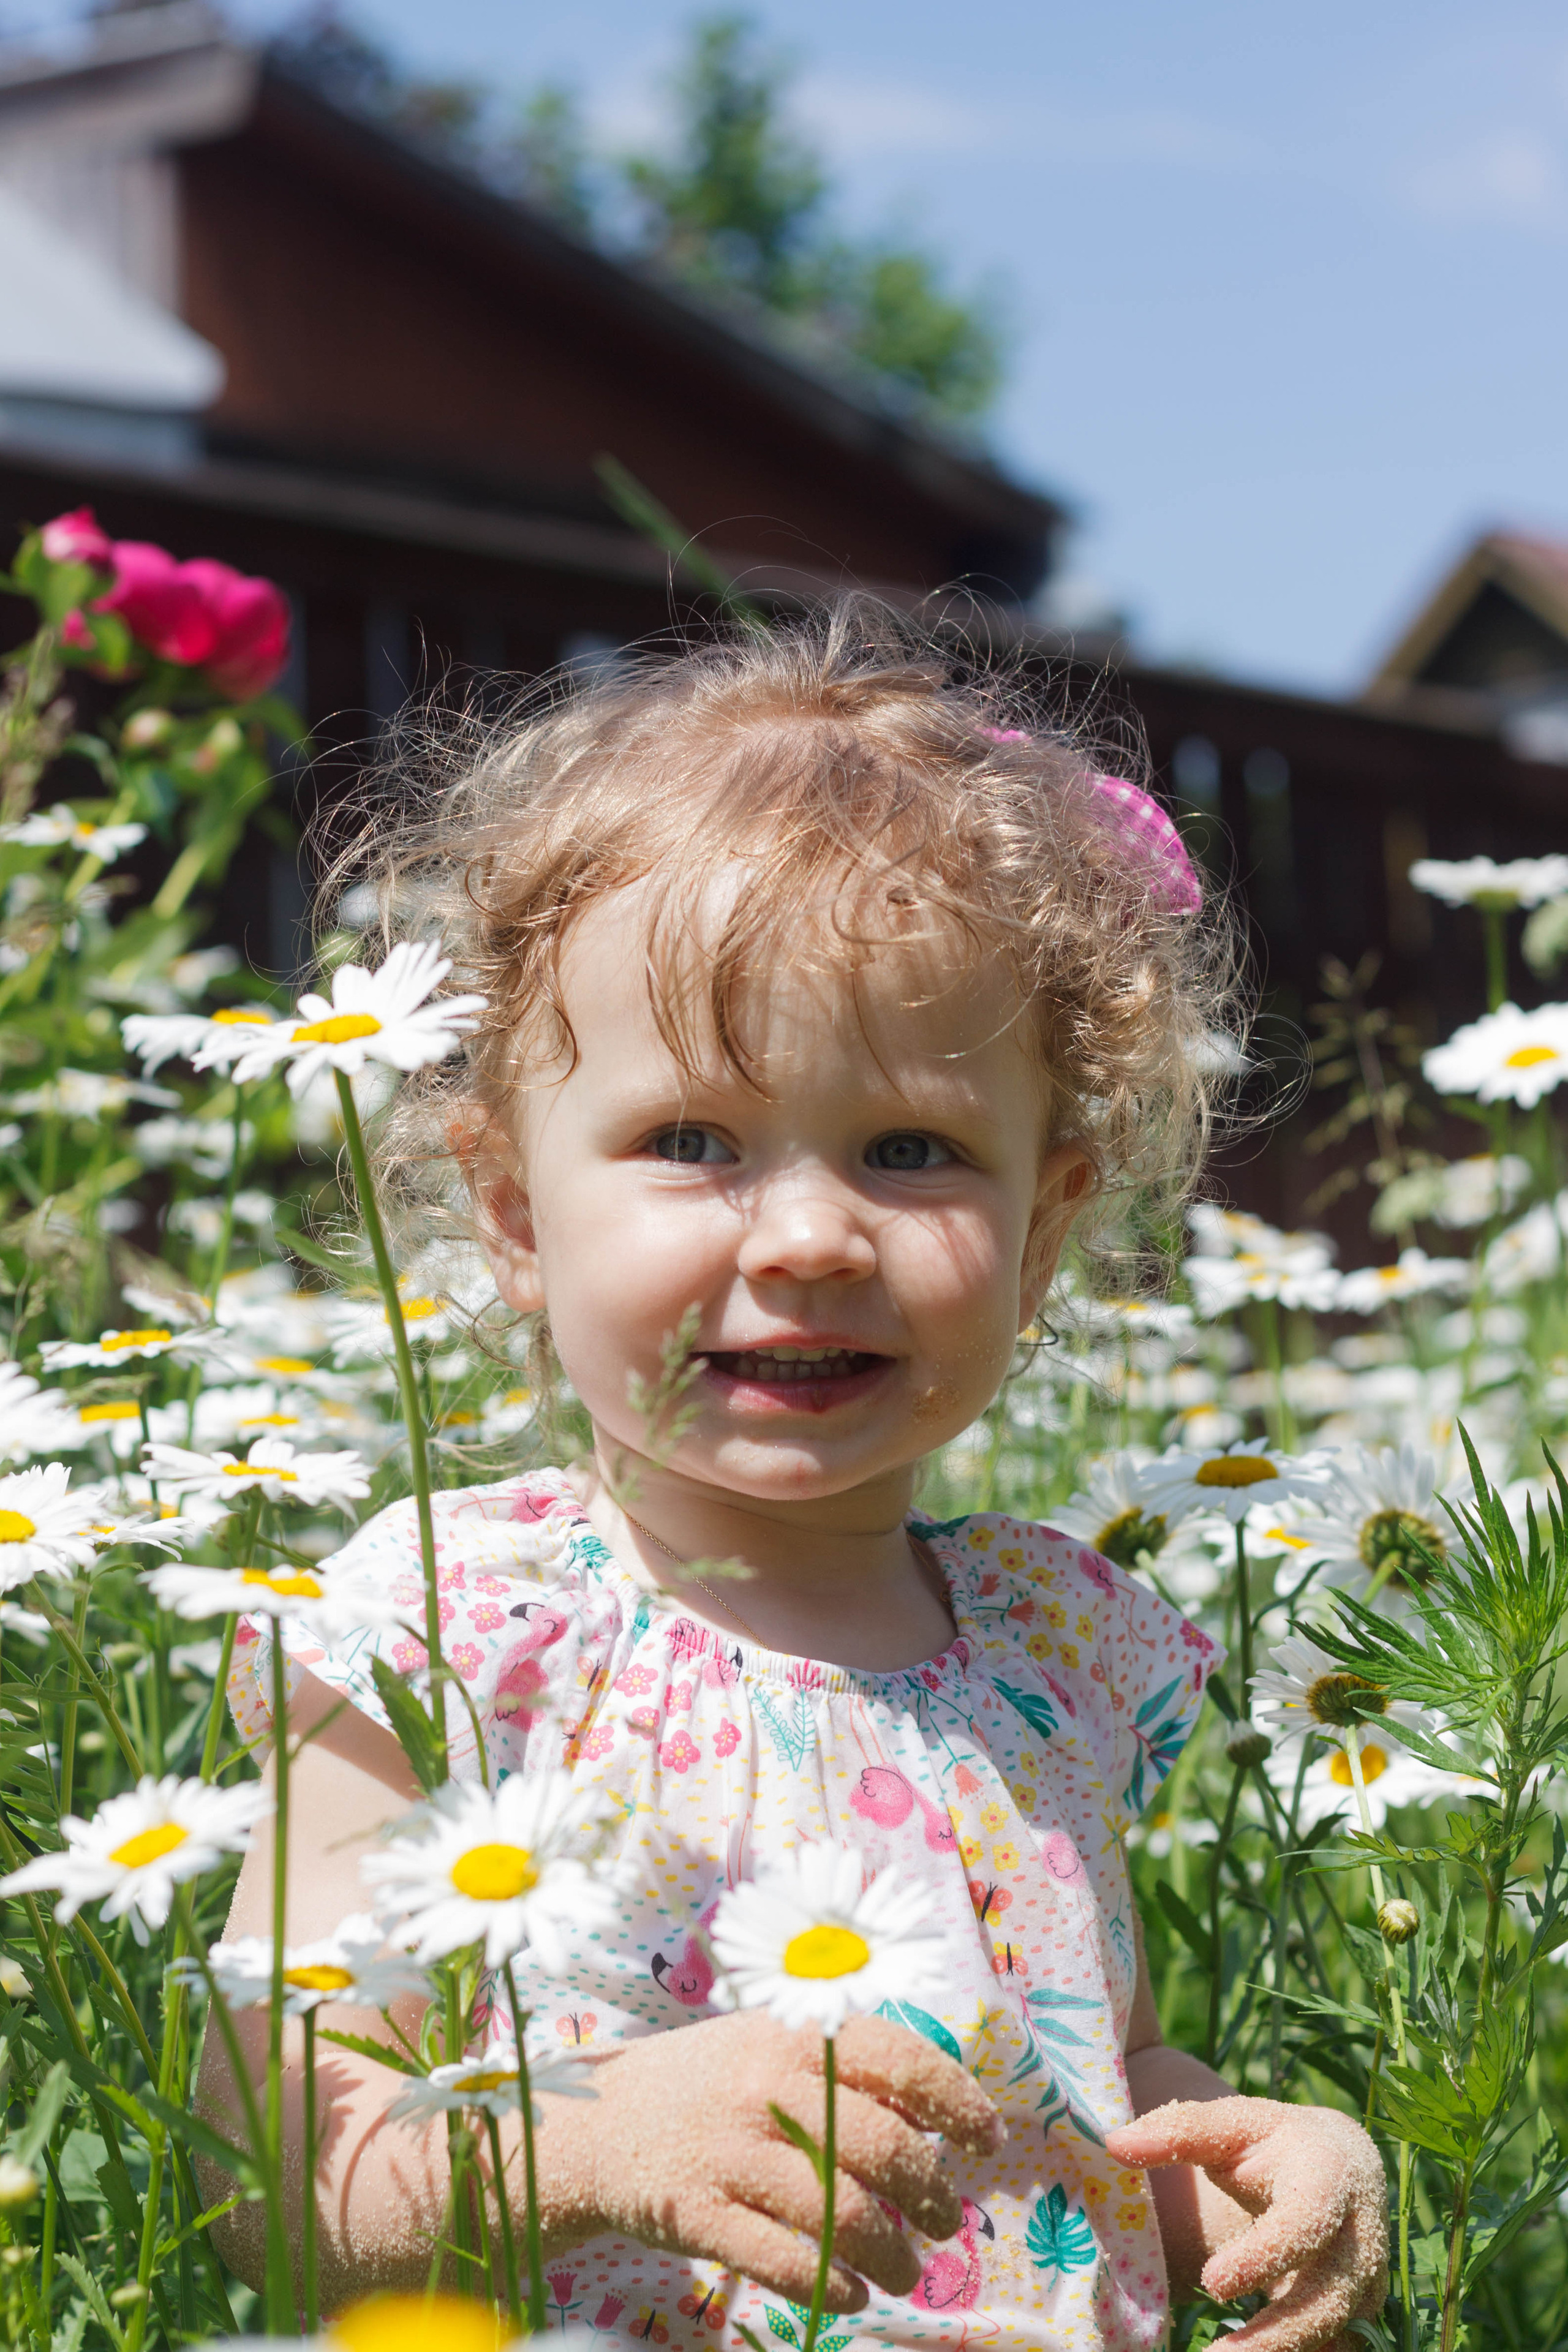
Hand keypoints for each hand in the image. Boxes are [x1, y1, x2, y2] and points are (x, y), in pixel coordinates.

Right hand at [545, 2009, 1004, 2311]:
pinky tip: (851, 2292)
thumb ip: (844, 2067)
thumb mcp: (770, 2044)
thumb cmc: (708, 2081)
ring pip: (841, 2214)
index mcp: (795, 2035)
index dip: (956, 2103)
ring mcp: (730, 2150)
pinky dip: (831, 2286)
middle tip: (945, 2222)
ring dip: (892, 2256)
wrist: (597, 2122)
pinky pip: (784, 2262)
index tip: (985, 2141)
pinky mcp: (698, 2211)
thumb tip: (935, 2118)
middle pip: (882, 2147)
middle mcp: (767, 2086)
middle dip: (930, 2195)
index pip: (901, 2060)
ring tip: (906, 2272)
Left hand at [1104, 2097, 1387, 2351]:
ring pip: (1337, 2331)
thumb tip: (1112, 2143)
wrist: (1340, 2162)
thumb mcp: (1229, 2124)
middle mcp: (1360, 2232)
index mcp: (1329, 2173)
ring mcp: (1368, 2276)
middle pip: (1328, 2296)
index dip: (1264, 2256)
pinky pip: (1340, 2345)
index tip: (1212, 2283)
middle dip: (1275, 2335)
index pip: (1304, 2222)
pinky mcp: (1362, 2309)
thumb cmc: (1270, 2140)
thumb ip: (1177, 2132)